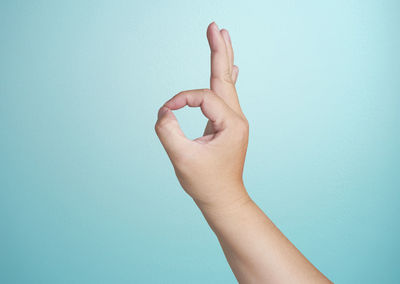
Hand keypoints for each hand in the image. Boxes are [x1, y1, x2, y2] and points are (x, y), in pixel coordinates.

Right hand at [155, 22, 248, 207]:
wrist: (222, 199)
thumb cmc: (205, 183)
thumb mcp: (182, 159)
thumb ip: (168, 132)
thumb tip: (164, 111)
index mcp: (231, 123)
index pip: (202, 97)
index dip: (180, 100)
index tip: (165, 114)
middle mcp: (236, 118)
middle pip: (224, 76)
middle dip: (218, 49)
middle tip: (214, 25)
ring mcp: (233, 120)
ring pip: (226, 83)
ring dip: (222, 58)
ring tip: (222, 36)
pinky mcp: (226, 124)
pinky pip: (224, 96)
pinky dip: (223, 77)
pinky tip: (231, 67)